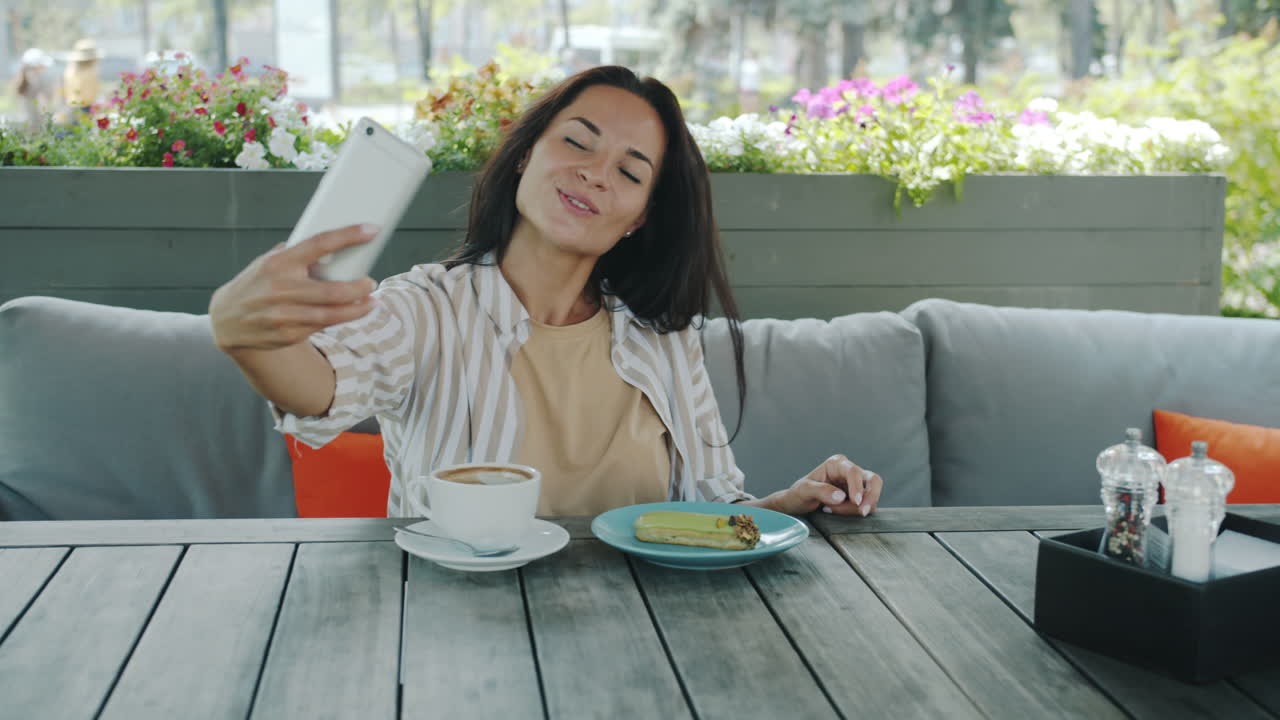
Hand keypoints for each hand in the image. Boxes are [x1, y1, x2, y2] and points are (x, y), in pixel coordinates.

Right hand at [210, 224, 379, 351]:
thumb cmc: (256, 283)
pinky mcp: (286, 334)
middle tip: (371, 282)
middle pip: (332, 290)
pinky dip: (339, 320)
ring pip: (331, 314)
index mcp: (278, 262)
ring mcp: (282, 314)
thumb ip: (296, 254)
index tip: (371, 229)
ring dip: (357, 309)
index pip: (318, 244)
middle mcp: (279, 288)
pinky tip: (350, 314)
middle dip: (359, 288)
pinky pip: (321, 327)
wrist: (225, 319)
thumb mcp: (268, 262)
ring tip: (372, 302)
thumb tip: (333, 244)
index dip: (347, 236)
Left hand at [761, 454, 882, 516]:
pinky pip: (866, 506)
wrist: (797, 505)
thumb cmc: (799, 494)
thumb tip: (840, 496)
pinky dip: (853, 512)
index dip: (858, 487)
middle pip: (873, 480)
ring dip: (855, 508)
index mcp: (836, 464)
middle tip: (863, 512)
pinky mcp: (858, 498)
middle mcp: (849, 471)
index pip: (855, 472)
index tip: (856, 502)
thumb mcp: (804, 490)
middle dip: (870, 497)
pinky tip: (835, 511)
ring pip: (871, 496)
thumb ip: (821, 491)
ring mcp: (856, 485)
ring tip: (831, 510)